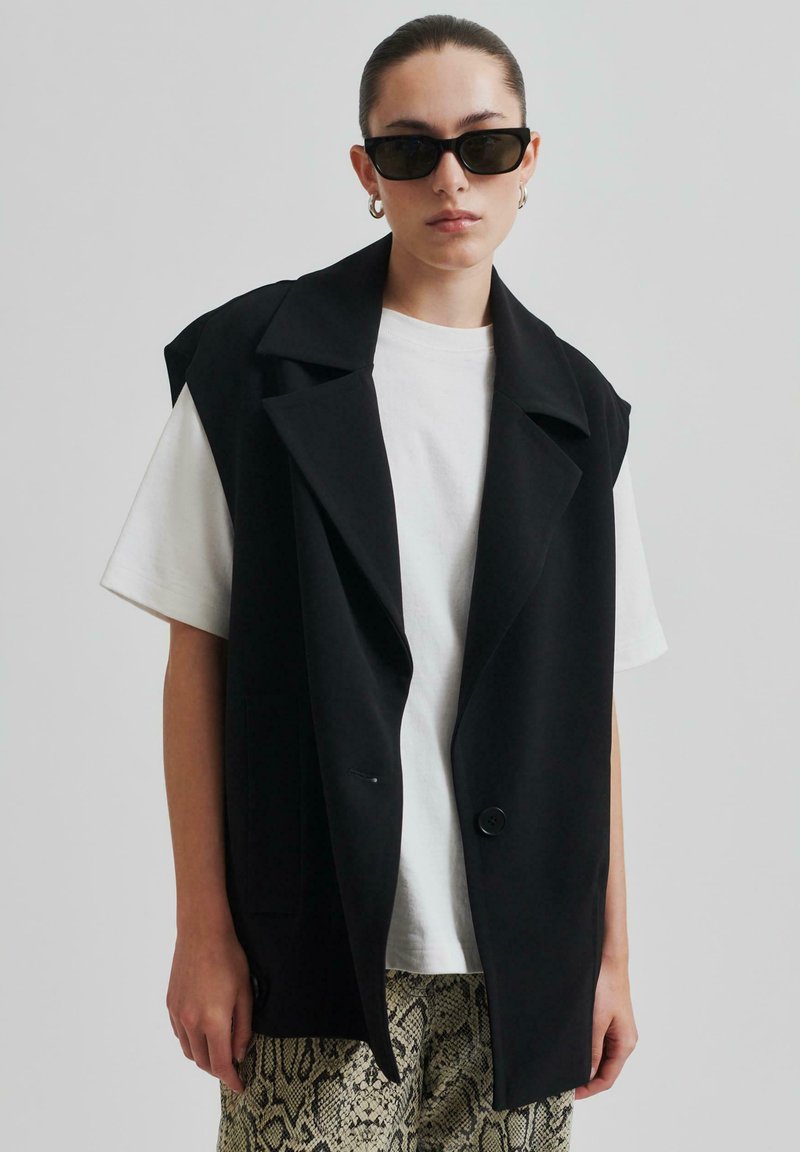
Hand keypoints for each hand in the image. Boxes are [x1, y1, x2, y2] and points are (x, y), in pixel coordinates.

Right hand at [166, 922, 253, 1094]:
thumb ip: (243, 1028)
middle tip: (232, 1067)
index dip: (231, 1079)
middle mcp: (191, 1022)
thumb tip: (238, 1054)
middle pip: (203, 1062)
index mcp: (213, 1021)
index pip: (221, 1064)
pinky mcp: (170, 1005)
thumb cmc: (229, 958)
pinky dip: (191, 1041)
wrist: (202, 932)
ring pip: (189, 1051)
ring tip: (218, 1050)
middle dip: (218, 1069)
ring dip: (203, 1057)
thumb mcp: (245, 993)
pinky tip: (203, 1032)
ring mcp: (177, 1014)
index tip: (240, 1086)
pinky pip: (179, 1035)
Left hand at [574, 954, 638, 1100]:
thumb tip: (587, 1076)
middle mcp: (622, 1039)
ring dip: (584, 1063)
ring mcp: (615, 1029)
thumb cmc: (605, 985)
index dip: (589, 1089)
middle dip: (585, 1078)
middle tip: (562, 1082)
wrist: (607, 957)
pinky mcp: (607, 1019)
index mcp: (625, 1043)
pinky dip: (585, 1049)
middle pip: (604, 1069)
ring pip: (599, 1056)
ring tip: (563, 1067)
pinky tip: (570, 1048)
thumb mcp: (595, 1021)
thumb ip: (592, 1050)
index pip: (607, 1078)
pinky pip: (596, 1042)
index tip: (569, 1094)